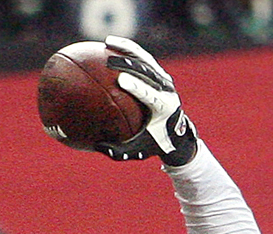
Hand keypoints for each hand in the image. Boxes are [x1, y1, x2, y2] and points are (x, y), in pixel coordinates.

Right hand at [97, 37, 198, 166]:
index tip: (121, 80)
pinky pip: (143, 57)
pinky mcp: (159, 72)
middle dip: (130, 65)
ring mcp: (164, 79)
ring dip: (128, 50)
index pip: (151, 95)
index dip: (137, 86)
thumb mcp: (138, 151)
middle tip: (110, 60)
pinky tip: (109, 42)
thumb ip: (119, 151)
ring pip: (146, 59)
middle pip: (148, 73)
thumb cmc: (154, 143)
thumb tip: (96, 146)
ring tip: (108, 42)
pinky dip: (128, 49)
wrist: (176, 134)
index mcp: (165, 108)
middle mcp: (167, 90)